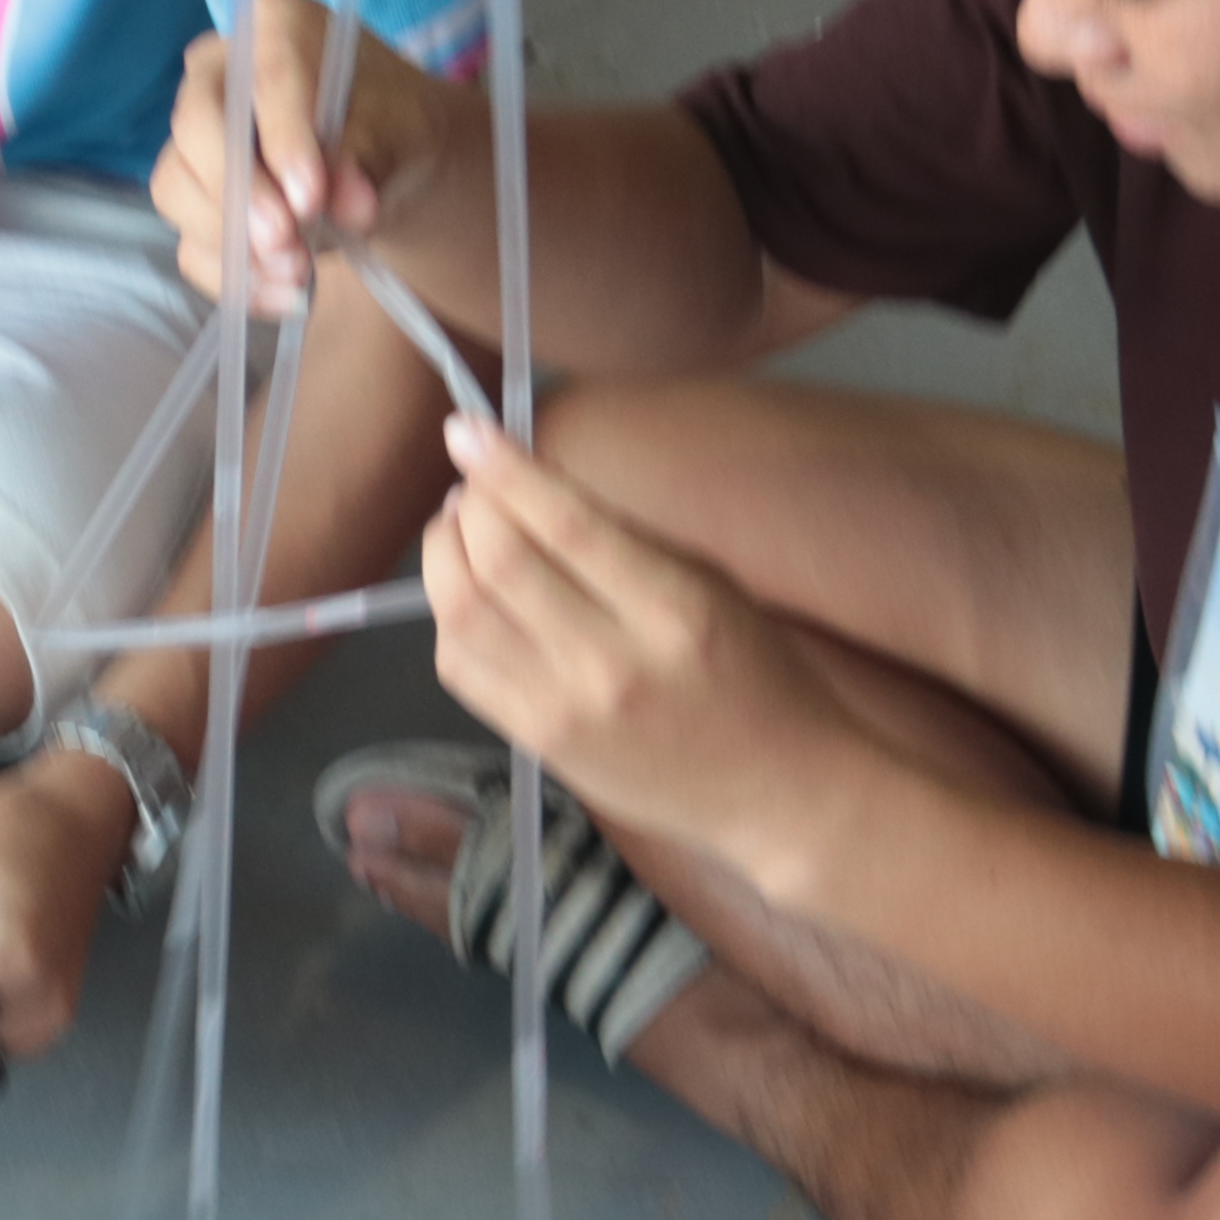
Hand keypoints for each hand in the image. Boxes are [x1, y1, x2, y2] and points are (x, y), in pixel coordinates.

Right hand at [153, 0, 464, 315]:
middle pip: (197, 126)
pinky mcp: (191, 196)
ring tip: (299, 274)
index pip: (268, 77)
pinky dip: (232, 278)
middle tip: (288, 243)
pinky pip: (188, 241)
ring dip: (233, 242)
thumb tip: (348, 202)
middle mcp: (217, 72)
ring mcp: (193, 137)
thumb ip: (368, 158)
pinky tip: (284, 296)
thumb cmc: (388, 124)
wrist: (382, 160)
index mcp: (274, 25)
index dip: (285, 138)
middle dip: (241, 193)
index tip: (311, 198)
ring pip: (177, 187)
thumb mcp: (397, 132)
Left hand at [421, 410, 831, 862]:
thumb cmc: (756, 674)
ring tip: (459, 531)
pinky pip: (459, 668)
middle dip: (468, 507)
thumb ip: (624, 538)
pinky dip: (449, 617)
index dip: (503, 468)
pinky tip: (470, 596)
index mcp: (673, 608)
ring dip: (442, 555)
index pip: (564, 522)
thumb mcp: (711, 584)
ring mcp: (566, 710)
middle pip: (496, 562)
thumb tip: (532, 485)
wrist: (777, 789)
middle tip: (473, 488)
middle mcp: (612, 662)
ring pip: (460, 613)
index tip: (468, 430)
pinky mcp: (538, 743)